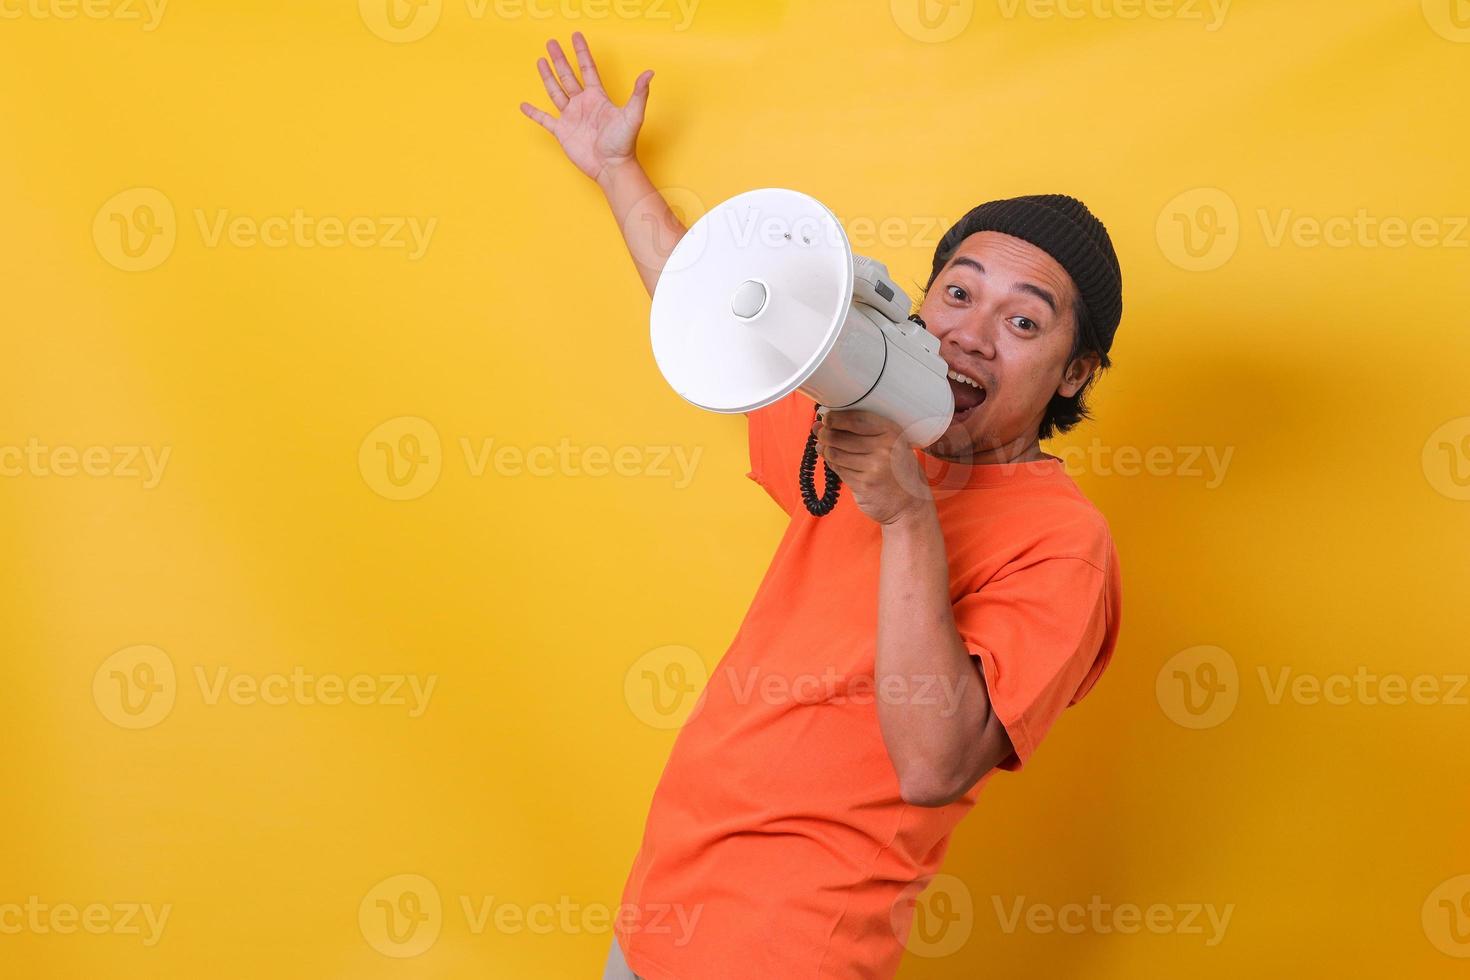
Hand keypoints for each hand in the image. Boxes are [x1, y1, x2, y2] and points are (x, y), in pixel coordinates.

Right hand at [519, 32, 653, 183]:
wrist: (611, 167)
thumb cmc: (623, 143)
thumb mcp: (633, 115)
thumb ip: (638, 93)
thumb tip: (649, 73)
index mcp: (597, 97)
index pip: (587, 69)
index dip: (581, 52)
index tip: (575, 36)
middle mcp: (583, 104)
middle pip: (568, 76)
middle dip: (560, 59)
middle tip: (551, 42)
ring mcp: (571, 117)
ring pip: (556, 91)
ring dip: (548, 77)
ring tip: (540, 61)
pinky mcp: (562, 132)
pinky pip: (545, 119)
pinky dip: (534, 113)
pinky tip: (524, 105)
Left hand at [814, 410, 933, 525]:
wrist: (909, 505)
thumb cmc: (899, 472)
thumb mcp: (893, 445)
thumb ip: (865, 433)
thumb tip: (824, 422)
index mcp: (892, 433)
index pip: (856, 419)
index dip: (836, 418)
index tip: (827, 417)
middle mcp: (884, 449)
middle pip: (841, 436)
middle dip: (825, 434)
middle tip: (821, 433)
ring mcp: (873, 468)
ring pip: (835, 453)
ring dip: (825, 449)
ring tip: (824, 447)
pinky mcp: (863, 484)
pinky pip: (838, 469)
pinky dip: (831, 463)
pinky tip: (832, 460)